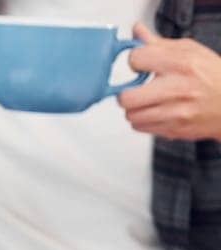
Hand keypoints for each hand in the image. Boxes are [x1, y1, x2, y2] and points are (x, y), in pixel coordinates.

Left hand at [119, 22, 220, 140]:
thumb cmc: (211, 75)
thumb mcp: (190, 51)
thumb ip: (159, 44)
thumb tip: (137, 32)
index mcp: (181, 64)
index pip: (136, 59)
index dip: (136, 61)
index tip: (142, 64)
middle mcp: (177, 88)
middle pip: (126, 97)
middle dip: (127, 93)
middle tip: (136, 90)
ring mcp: (175, 111)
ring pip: (131, 115)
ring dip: (135, 109)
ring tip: (149, 101)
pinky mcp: (173, 129)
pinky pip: (140, 127)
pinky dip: (144, 120)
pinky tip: (156, 111)